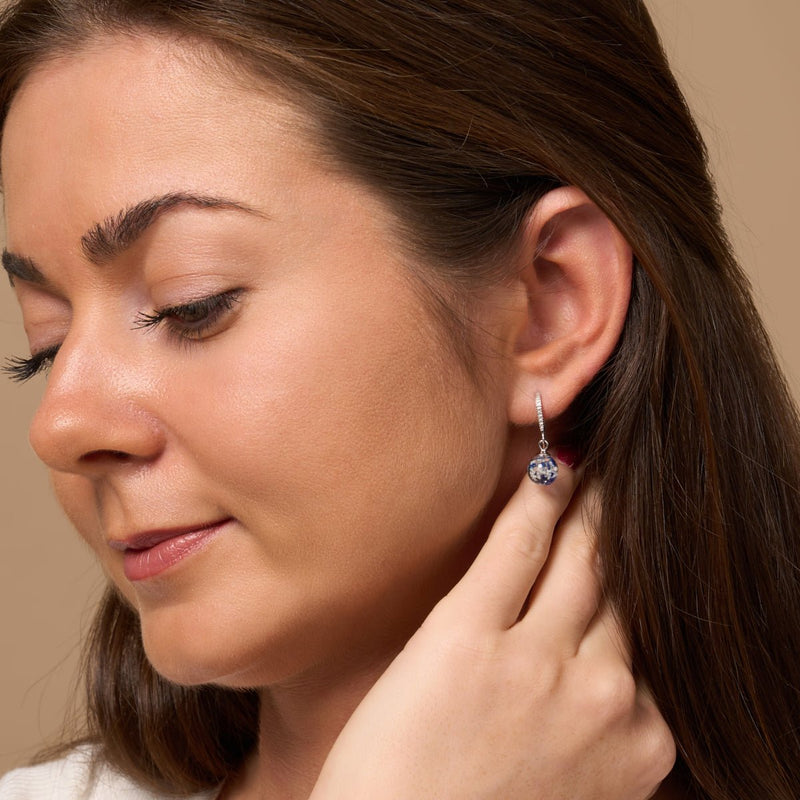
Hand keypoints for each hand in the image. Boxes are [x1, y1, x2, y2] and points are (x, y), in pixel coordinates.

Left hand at [310, 462, 675, 798]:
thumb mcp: (571, 784)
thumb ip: (598, 726)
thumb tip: (603, 670)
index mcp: (638, 738)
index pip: (647, 635)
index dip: (639, 586)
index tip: (633, 551)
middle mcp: (605, 694)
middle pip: (625, 586)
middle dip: (624, 534)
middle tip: (622, 488)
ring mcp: (538, 661)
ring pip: (584, 557)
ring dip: (593, 504)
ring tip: (591, 469)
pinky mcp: (468, 636)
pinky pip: (519, 545)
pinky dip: (538, 495)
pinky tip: (547, 465)